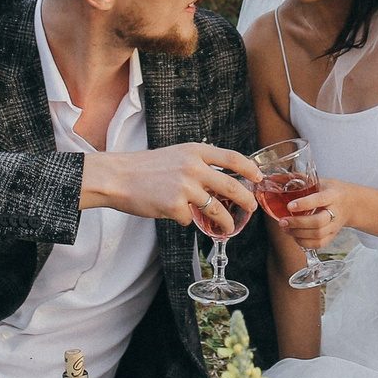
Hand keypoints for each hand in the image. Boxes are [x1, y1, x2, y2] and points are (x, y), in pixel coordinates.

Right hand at [82, 143, 258, 227]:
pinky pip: (188, 219)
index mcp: (196, 151)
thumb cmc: (145, 167)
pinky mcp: (174, 207)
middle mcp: (194, 168)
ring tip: (229, 227)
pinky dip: (184, 219)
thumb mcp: (177, 154)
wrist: (118, 177)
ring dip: (227, 221)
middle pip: (232, 187)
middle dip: (246, 200)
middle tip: (251, 207)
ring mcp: (185, 188)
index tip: (258, 178)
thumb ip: (198, 163)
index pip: (232, 158)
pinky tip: (173, 213)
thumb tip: (222, 179)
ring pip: (216, 210)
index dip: (249, 169)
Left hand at [279, 176, 361, 252]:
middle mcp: (335, 212)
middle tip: (282, 221)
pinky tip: (295, 236)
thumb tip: (281, 178)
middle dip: (297, 223)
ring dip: (298, 233)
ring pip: (317, 235)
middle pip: (317, 222)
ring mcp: (334, 226)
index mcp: (332, 195)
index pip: (319, 200)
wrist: (352, 204)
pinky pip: (319, 244)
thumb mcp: (322, 182)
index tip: (289, 206)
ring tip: (286, 228)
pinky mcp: (332, 235)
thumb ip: (304, 181)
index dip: (304, 204)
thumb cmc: (333, 191)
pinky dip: (304, 242)